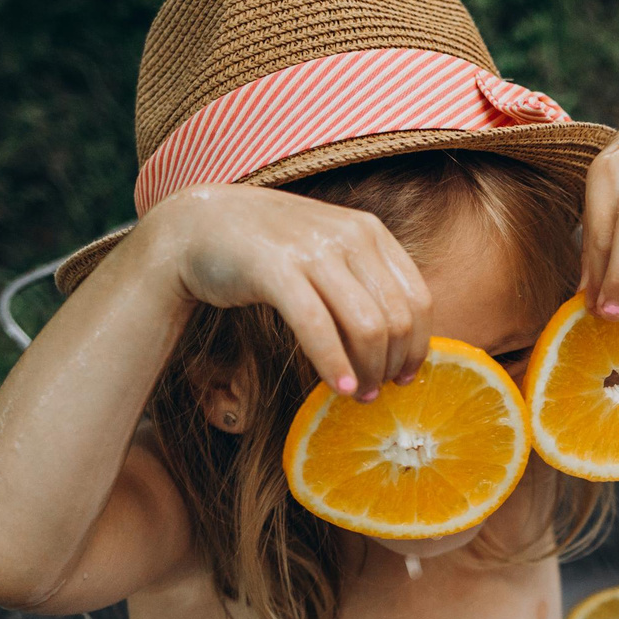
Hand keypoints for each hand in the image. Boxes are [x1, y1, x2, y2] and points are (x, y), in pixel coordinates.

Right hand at [145, 183, 429, 398]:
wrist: (199, 224)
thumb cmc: (270, 249)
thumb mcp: (329, 251)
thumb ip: (364, 281)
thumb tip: (402, 342)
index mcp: (371, 232)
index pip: (419, 300)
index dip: (419, 347)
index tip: (404, 376)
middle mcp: (350, 236)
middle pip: (397, 319)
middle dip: (392, 366)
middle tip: (375, 392)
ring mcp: (313, 250)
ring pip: (366, 327)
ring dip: (366, 371)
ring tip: (355, 394)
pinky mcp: (276, 269)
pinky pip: (318, 327)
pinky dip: (333, 364)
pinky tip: (337, 387)